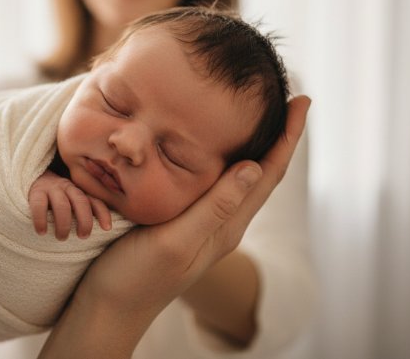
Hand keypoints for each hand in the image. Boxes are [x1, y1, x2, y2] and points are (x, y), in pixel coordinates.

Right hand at [28, 170, 111, 238]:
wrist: (31, 180)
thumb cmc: (54, 199)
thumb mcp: (70, 202)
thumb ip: (82, 210)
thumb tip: (102, 231)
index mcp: (78, 191)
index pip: (94, 201)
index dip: (103, 213)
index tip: (107, 228)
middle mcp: (67, 187)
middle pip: (81, 201)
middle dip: (85, 220)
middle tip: (83, 236)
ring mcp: (51, 188)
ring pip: (62, 205)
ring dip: (64, 224)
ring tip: (62, 237)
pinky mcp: (35, 192)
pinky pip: (39, 206)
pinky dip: (41, 220)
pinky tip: (42, 231)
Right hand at [41, 96, 310, 356]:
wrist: (107, 310)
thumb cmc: (135, 278)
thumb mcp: (174, 241)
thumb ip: (212, 208)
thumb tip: (253, 167)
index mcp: (225, 226)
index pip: (268, 173)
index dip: (288, 136)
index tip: (302, 100)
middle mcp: (221, 225)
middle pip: (262, 173)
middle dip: (279, 136)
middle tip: (288, 98)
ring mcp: (203, 226)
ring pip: (240, 178)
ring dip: (255, 145)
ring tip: (260, 114)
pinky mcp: (182, 225)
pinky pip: (215, 184)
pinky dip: (224, 158)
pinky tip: (211, 148)